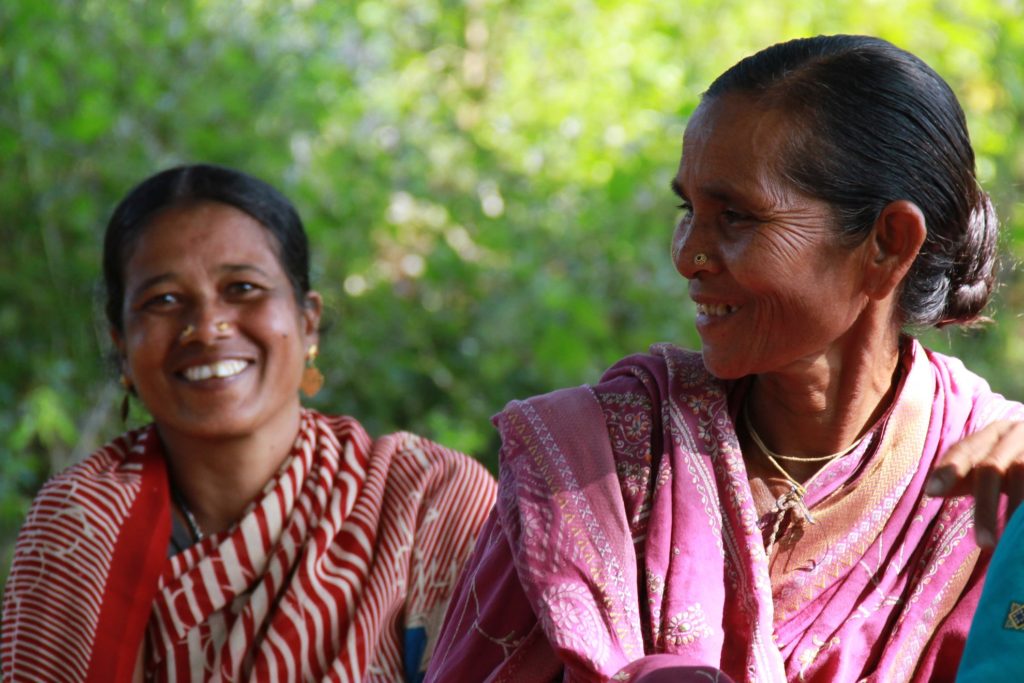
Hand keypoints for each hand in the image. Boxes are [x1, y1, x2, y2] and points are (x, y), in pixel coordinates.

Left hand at [925, 420, 1023, 547]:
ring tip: (1010, 544)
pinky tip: (1022, 534)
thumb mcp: (991, 461)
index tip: (931, 492)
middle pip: (993, 469)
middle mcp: (1017, 434)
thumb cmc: (1017, 459)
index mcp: (995, 433)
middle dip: (986, 509)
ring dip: (1015, 513)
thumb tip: (931, 491)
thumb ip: (963, 475)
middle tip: (984, 544)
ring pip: (1021, 474)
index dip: (949, 469)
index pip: (966, 449)